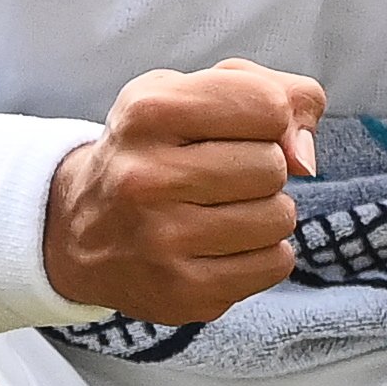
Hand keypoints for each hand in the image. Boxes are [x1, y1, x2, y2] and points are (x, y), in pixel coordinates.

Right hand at [44, 59, 321, 325]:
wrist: (81, 229)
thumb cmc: (155, 150)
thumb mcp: (191, 95)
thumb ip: (272, 93)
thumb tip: (305, 158)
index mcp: (147, 112)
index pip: (267, 104)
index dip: (269, 115)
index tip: (237, 128)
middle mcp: (145, 176)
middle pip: (273, 166)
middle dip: (263, 168)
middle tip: (220, 176)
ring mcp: (161, 241)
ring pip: (280, 217)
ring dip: (266, 212)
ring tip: (222, 210)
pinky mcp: (183, 293)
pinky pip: (275, 264)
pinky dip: (263, 253)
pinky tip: (222, 245)